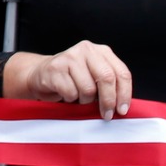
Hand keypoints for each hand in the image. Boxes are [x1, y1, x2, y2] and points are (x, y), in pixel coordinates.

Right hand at [3, 41, 131, 118]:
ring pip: (88, 88)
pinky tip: (66, 94)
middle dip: (108, 101)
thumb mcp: (94, 77)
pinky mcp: (56, 68)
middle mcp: (87, 50)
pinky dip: (70, 99)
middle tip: (107, 115)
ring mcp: (70, 57)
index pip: (121, 72)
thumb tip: (122, 106)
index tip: (122, 110)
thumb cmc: (71, 79)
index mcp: (101, 51)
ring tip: (78, 98)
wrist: (41, 74)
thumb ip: (109, 85)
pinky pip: (71, 93)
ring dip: (85, 101)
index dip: (124, 94)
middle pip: (107, 78)